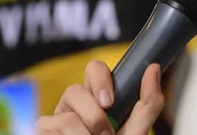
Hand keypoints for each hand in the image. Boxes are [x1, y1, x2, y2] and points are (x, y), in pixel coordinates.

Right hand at [35, 60, 164, 133]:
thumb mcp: (135, 131)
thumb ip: (148, 103)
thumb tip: (153, 68)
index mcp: (98, 98)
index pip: (94, 69)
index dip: (100, 79)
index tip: (110, 102)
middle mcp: (75, 105)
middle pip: (74, 89)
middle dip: (93, 114)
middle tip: (104, 133)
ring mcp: (56, 118)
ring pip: (66, 116)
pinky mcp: (43, 130)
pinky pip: (53, 128)